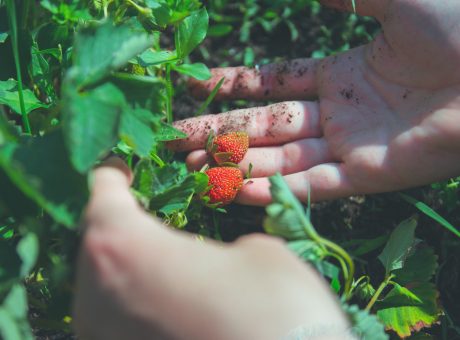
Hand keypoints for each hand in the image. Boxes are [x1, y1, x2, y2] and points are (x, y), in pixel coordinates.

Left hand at [73, 159, 348, 339]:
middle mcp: (97, 297)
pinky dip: (134, 303)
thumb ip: (220, 249)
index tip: (121, 167)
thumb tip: (213, 264)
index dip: (111, 176)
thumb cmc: (271, 308)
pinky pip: (115, 322)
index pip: (101, 198)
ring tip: (157, 256)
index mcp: (124, 248)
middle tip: (144, 212)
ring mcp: (103, 337)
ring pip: (101, 288)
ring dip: (125, 267)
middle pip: (95, 246)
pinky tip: (165, 299)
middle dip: (118, 224)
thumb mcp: (257, 254)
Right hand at [169, 0, 459, 205]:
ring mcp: (351, 147)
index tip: (195, 87)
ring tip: (190, 167)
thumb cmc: (452, 24)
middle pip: (265, 126)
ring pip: (280, 159)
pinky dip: (273, 188)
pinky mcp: (369, 175)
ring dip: (235, 163)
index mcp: (340, 75)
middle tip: (174, 137)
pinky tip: (234, 188)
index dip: (234, 86)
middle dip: (219, 131)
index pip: (273, 84)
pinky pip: (312, 185)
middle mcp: (338, 114)